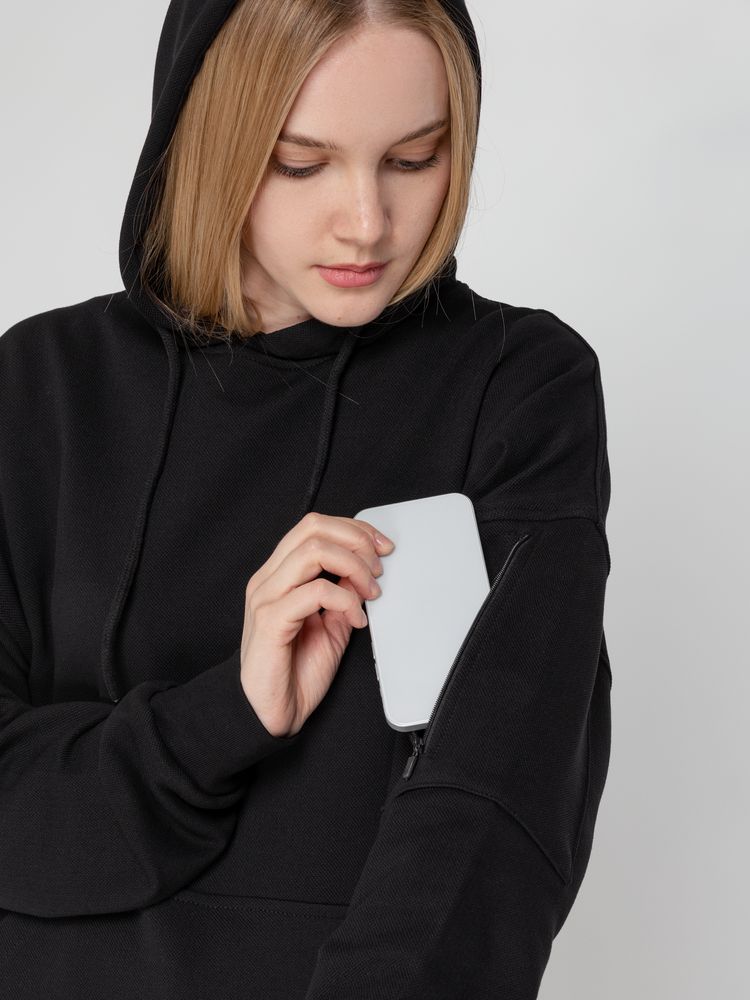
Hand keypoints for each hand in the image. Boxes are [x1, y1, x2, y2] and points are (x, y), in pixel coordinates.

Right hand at [239, 511, 394, 736]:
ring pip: (314, 551)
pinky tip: (356, 621)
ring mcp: (267, 597)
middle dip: (356, 540)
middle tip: (378, 569)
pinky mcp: (271, 621)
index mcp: (280, 574)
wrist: (270, 713)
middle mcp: (269, 579)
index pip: (314, 526)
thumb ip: (344, 594)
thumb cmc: (295, 671)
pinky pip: (315, 592)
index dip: (353, 529)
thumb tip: (365, 570)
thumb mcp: (331, 624)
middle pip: (313, 527)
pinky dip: (345, 601)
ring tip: (370, 593)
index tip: (381, 547)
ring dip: (353, 567)